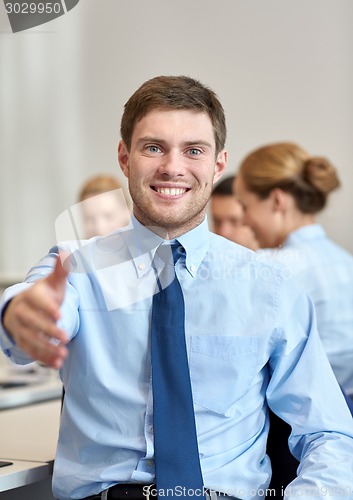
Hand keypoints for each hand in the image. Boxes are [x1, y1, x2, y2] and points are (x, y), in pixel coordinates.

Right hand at [3, 254, 69, 368]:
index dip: (48, 308)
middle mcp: (23, 313)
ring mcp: (21, 329)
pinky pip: (32, 351)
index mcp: (31, 297)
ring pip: (32, 340)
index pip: (38, 302)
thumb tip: (65, 253)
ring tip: (63, 354)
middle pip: (34, 323)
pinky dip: (44, 358)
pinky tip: (57, 362)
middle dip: (49, 331)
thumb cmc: (43, 294)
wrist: (25, 307)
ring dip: (47, 349)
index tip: (59, 314)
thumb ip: (61, 270)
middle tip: (66, 337)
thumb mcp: (53, 282)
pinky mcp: (24, 341)